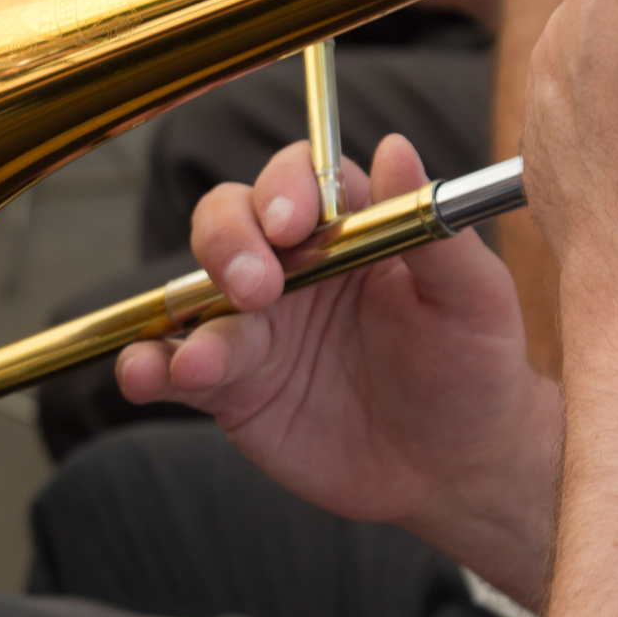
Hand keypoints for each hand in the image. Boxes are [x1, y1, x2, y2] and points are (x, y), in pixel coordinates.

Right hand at [117, 134, 557, 604]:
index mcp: (345, 229)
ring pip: (191, 296)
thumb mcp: (473, 299)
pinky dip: (149, 367)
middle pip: (227, 221)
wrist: (455, 468)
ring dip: (182, 318)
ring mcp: (252, 325)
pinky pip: (173, 367)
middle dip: (228, 245)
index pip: (296, 181)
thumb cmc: (473, 368)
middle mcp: (288, 266)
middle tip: (256, 290)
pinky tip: (144, 374)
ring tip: (199, 363)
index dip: (283, 191)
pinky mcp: (228, 385)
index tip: (290, 223)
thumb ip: (432, 227)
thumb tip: (398, 147)